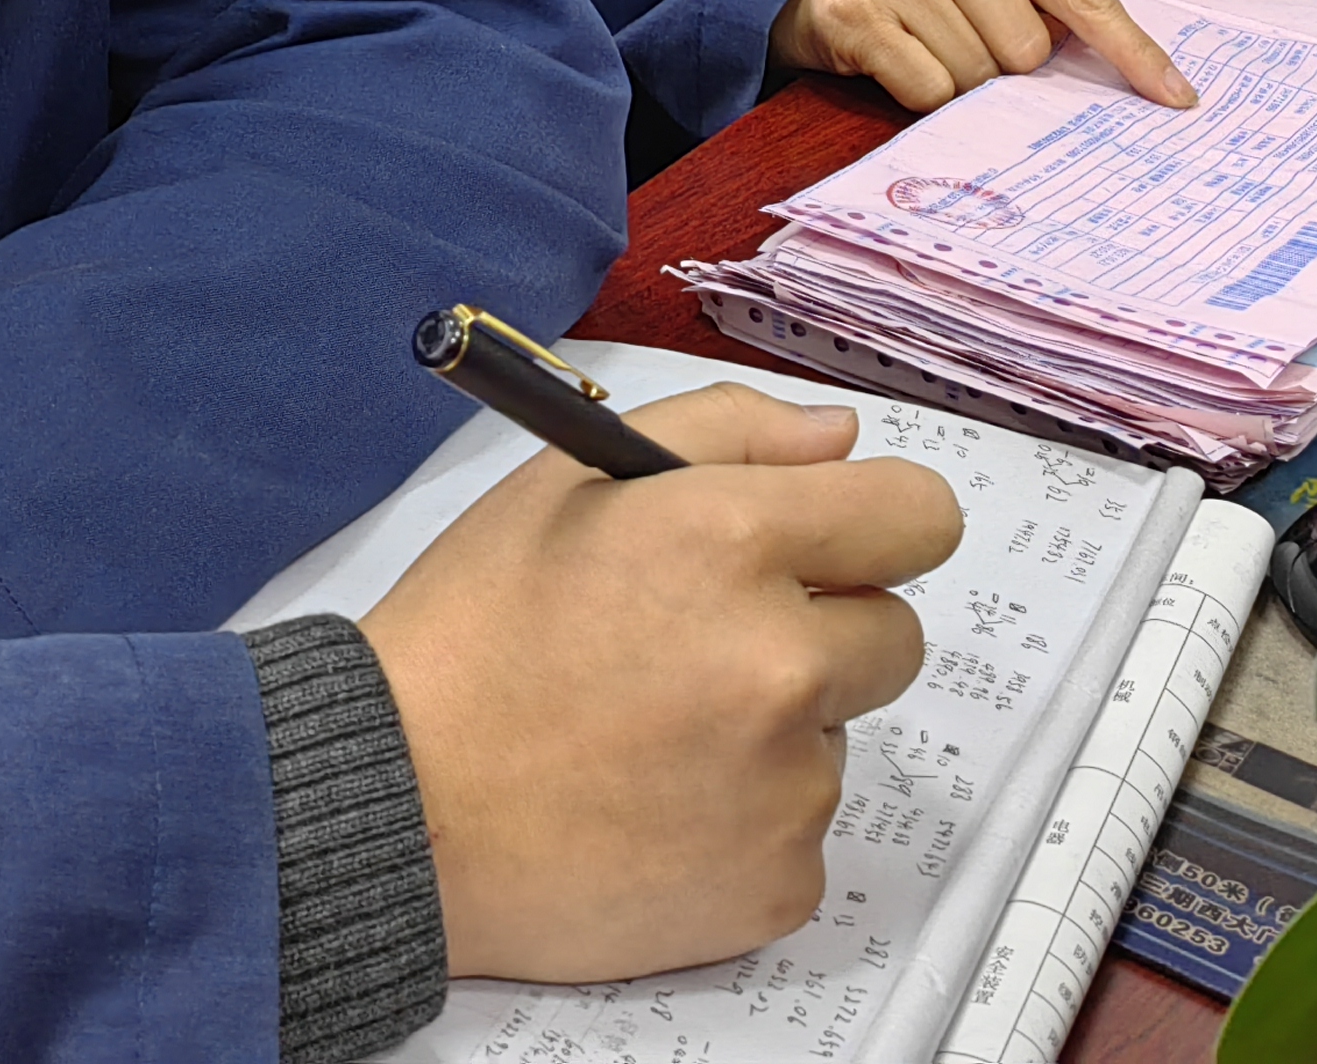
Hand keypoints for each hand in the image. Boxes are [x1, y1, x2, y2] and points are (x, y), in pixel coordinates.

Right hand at [361, 384, 961, 981]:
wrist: (399, 807)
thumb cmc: (474, 635)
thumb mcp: (571, 480)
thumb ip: (726, 430)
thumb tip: (839, 439)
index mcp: (732, 540)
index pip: (917, 514)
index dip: (873, 522)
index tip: (833, 546)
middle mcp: (780, 662)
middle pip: (892, 633)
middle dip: (820, 630)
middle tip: (702, 646)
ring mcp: (786, 787)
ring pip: (838, 737)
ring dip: (775, 731)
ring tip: (650, 734)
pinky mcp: (777, 886)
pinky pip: (801, 832)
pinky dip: (745, 823)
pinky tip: (653, 806)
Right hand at [772, 0, 1197, 110]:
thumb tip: (1101, 66)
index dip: (1131, 50)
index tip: (1175, 97)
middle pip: (1028, 49)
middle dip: (1001, 65)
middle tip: (955, 38)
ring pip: (978, 75)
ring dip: (955, 79)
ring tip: (916, 42)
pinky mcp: (859, 12)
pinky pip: (929, 89)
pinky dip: (917, 92)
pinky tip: (890, 57)